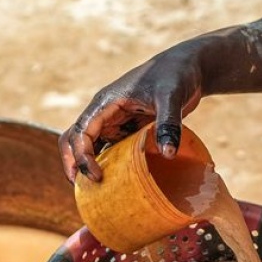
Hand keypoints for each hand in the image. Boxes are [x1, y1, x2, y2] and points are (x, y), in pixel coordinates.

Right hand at [59, 43, 205, 181]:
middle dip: (74, 165)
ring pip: (89, 147)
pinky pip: (110, 149)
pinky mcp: (127, 129)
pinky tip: (120, 184)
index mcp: (105, 103)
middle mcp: (104, 113)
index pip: (80, 133)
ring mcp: (114, 121)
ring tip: (99, 194)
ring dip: (88, 167)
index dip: (81, 157)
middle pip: (74, 141)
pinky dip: (109, 166)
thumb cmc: (175, 76)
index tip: (96, 177)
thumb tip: (169, 154)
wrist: (187, 67)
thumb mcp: (172, 96)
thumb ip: (169, 123)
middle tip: (86, 192)